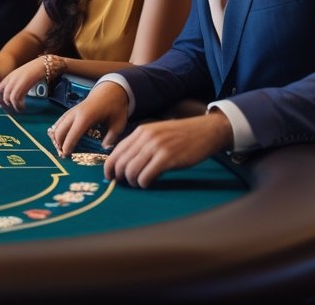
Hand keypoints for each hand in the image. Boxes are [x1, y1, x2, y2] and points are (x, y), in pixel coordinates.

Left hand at [0, 58, 47, 113]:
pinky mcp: (22, 85)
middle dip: (6, 105)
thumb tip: (11, 94)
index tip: (5, 105)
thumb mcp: (22, 75)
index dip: (0, 98)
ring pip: (8, 98)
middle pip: (2, 95)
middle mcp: (10, 79)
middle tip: (12, 110)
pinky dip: (18, 106)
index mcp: (9, 76)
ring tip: (19, 109)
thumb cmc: (35, 70)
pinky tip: (23, 107)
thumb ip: (15, 82)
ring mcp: (16, 82)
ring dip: (13, 107)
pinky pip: (15, 99)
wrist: (43, 64)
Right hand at [50, 81, 130, 155]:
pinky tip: (59, 138)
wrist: (111, 90)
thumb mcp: (118, 124)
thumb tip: (104, 149)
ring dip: (56, 137)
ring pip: (57, 125)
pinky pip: (60, 121)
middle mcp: (76, 113)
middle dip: (59, 143)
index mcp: (86, 117)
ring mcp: (72, 111)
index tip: (66, 155)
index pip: (73, 134)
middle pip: (60, 130)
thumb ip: (111, 138)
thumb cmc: (115, 107)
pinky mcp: (72, 110)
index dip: (68, 145)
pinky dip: (57, 130)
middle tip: (63, 155)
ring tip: (60, 149)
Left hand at [104, 112, 233, 187]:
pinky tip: (149, 183)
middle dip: (120, 177)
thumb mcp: (157, 134)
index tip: (110, 177)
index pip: (117, 151)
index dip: (110, 167)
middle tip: (126, 183)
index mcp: (141, 131)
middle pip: (121, 162)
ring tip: (139, 183)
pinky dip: (144, 183)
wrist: (205, 131)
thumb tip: (125, 164)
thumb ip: (142, 145)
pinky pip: (146, 176)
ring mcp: (156, 147)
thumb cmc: (181, 136)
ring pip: (131, 170)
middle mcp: (146, 138)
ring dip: (132, 182)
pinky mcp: (167, 158)